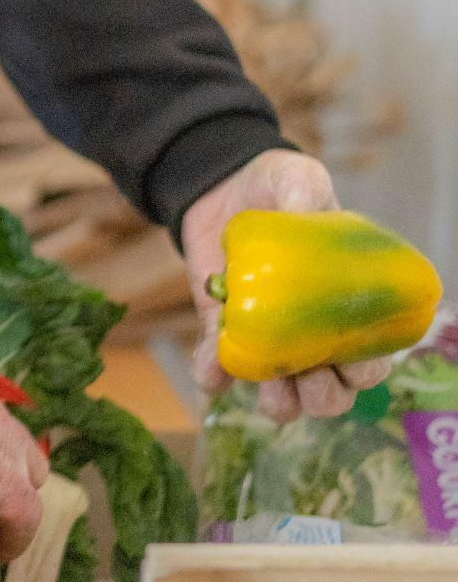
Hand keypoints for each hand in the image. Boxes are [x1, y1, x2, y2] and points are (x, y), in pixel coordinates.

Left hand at [181, 147, 392, 422]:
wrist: (220, 187)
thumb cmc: (276, 186)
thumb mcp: (297, 179)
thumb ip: (304, 193)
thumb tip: (301, 210)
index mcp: (346, 308)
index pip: (370, 358)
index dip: (365, 371)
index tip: (350, 363)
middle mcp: (312, 336)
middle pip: (332, 394)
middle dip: (325, 397)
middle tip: (310, 378)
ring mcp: (268, 341)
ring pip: (283, 399)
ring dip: (279, 402)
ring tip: (267, 384)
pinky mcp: (223, 335)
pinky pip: (220, 372)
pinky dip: (215, 377)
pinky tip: (212, 369)